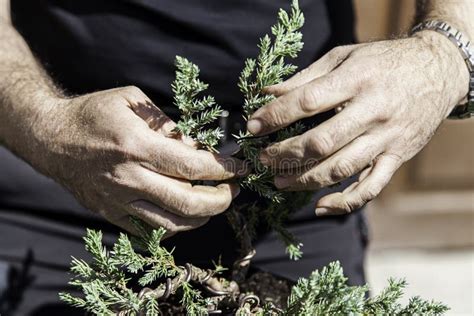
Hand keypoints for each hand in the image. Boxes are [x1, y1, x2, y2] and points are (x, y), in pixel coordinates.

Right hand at [32, 86, 245, 234]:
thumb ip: (168, 124)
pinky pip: (151, 229)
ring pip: (172, 223)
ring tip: (216, 202)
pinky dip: (176, 224)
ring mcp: (118, 201)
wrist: (50, 138)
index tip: (241, 169)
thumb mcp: (132, 100)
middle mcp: (128, 178)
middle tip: (235, 190)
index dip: (223, 170)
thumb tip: (198, 147)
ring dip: (203, 216)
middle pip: (188, 202)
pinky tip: (187, 211)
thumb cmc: (93, 113)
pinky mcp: (110, 214)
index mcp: (136, 146)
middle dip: (221, 200)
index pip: (192, 165)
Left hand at [247, 31, 468, 215]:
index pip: (307, 102)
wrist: (438, 70)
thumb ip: (306, 77)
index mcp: (356, 80)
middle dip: (285, 153)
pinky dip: (345, 202)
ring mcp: (387, 138)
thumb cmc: (383, 61)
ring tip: (279, 181)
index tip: (252, 126)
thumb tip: (268, 94)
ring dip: (305, 179)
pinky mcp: (397, 157)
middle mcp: (373, 111)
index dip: (276, 116)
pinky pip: (371, 187)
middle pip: (321, 142)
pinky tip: (320, 206)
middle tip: (263, 159)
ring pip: (341, 168)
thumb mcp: (344, 56)